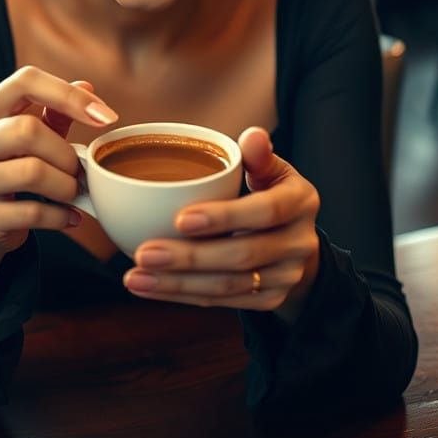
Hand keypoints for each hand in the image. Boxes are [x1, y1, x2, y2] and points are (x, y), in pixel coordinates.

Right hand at [0, 66, 117, 262]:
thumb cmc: (15, 166)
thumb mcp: (33, 134)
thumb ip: (57, 111)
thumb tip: (86, 86)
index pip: (25, 81)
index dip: (69, 95)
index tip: (106, 117)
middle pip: (27, 130)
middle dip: (66, 154)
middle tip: (79, 171)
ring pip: (31, 172)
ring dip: (66, 186)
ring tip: (74, 193)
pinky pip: (32, 212)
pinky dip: (60, 215)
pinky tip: (69, 216)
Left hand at [123, 127, 319, 319]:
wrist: (296, 241)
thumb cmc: (271, 193)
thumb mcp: (271, 170)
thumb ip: (257, 156)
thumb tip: (252, 136)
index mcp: (300, 201)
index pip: (265, 211)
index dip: (224, 217)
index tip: (180, 218)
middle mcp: (299, 243)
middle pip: (242, 255)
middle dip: (190, 258)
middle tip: (144, 253)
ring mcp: (286, 276)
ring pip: (228, 286)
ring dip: (177, 283)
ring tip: (136, 277)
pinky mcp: (270, 301)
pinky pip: (222, 302)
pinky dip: (183, 296)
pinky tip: (152, 287)